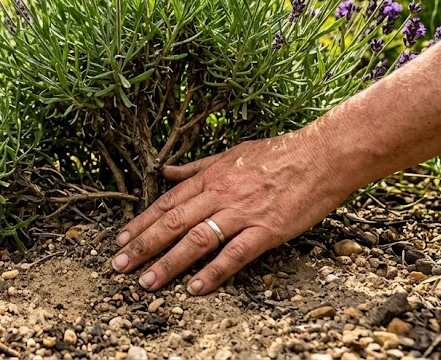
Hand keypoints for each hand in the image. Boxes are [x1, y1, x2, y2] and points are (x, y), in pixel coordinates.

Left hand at [111, 129, 352, 295]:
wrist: (322, 156)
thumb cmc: (278, 154)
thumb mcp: (230, 153)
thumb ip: (195, 167)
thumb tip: (164, 171)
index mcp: (210, 177)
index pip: (166, 203)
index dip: (141, 223)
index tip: (120, 241)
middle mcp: (220, 194)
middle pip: (173, 223)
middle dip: (143, 246)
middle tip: (119, 267)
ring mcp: (242, 213)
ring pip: (196, 240)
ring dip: (168, 263)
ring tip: (147, 282)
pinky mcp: (267, 229)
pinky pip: (235, 254)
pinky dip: (214, 272)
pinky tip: (195, 288)